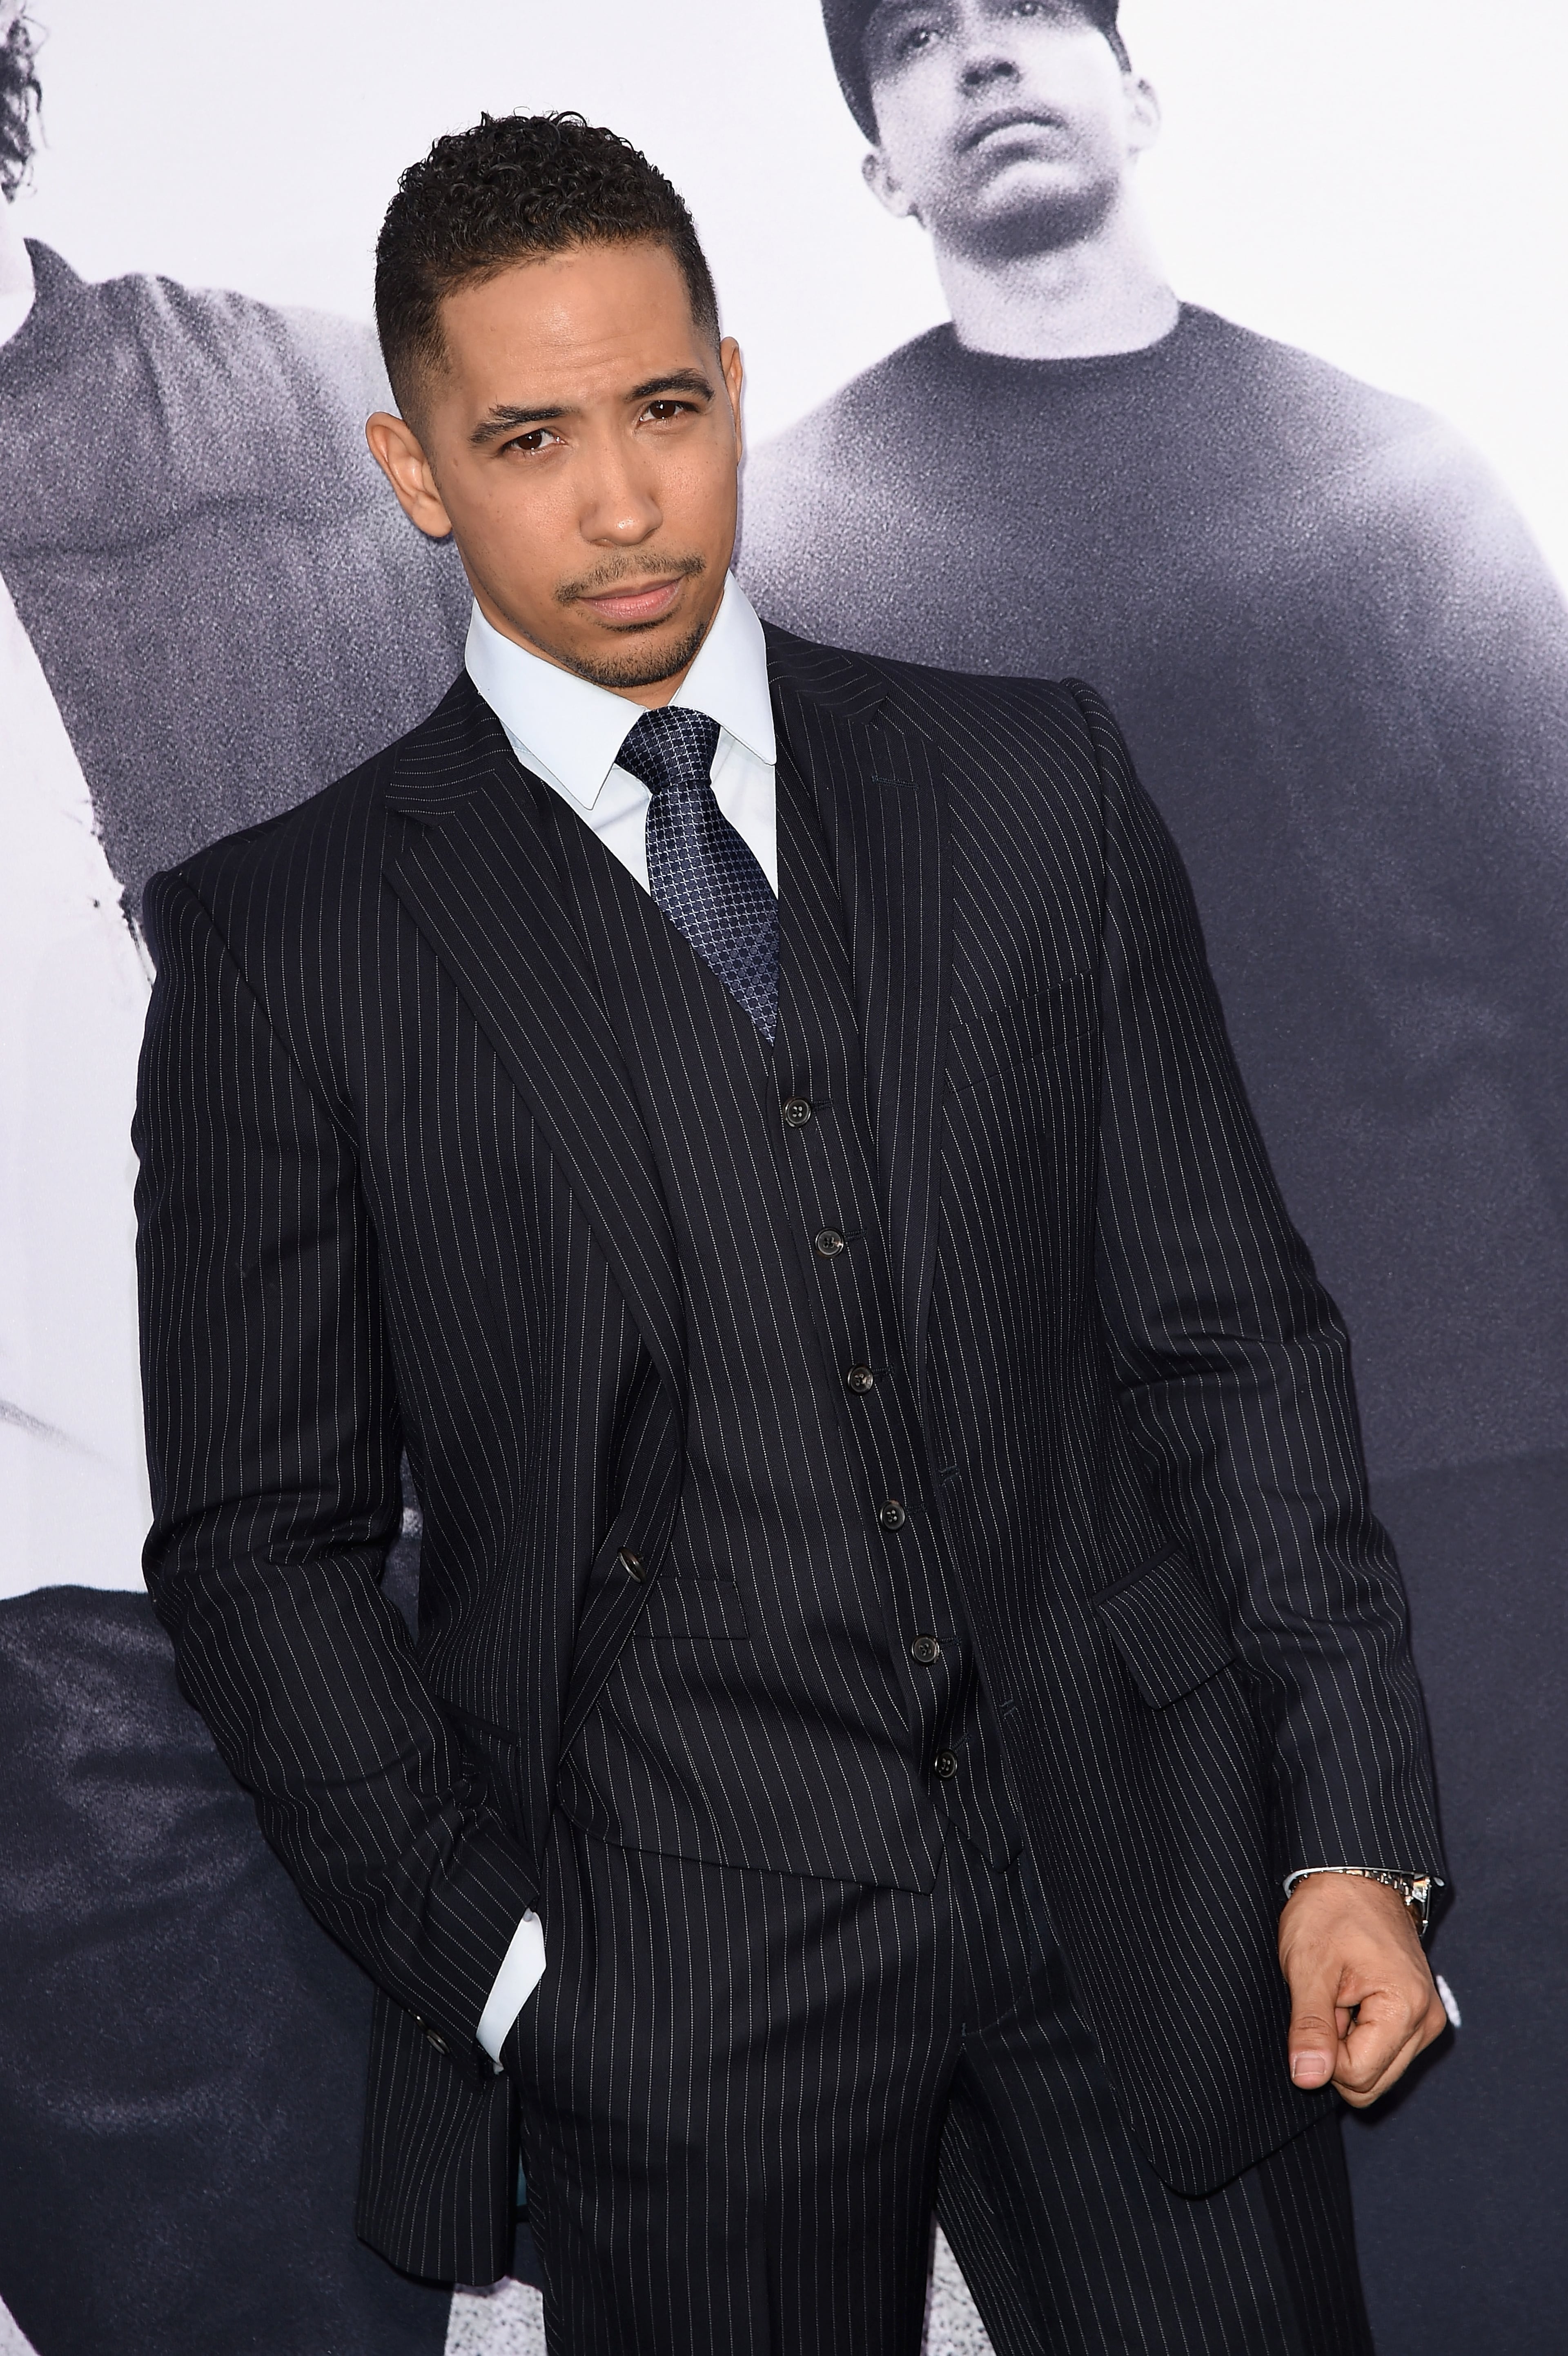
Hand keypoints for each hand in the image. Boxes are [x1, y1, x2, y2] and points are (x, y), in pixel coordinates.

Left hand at [1277, 1873, 1447, 2106]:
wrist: (1354, 1876)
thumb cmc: (1329, 1912)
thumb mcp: (1308, 1967)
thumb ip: (1310, 2028)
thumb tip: (1307, 2079)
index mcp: (1406, 2010)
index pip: (1357, 2076)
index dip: (1323, 2051)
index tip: (1319, 2003)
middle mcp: (1426, 2021)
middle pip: (1371, 2083)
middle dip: (1337, 2050)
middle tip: (1327, 1999)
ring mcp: (1425, 2019)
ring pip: (1376, 2071)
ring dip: (1347, 2041)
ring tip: (1339, 1995)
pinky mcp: (1417, 2014)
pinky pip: (1383, 2051)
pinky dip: (1359, 2032)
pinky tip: (1350, 1996)